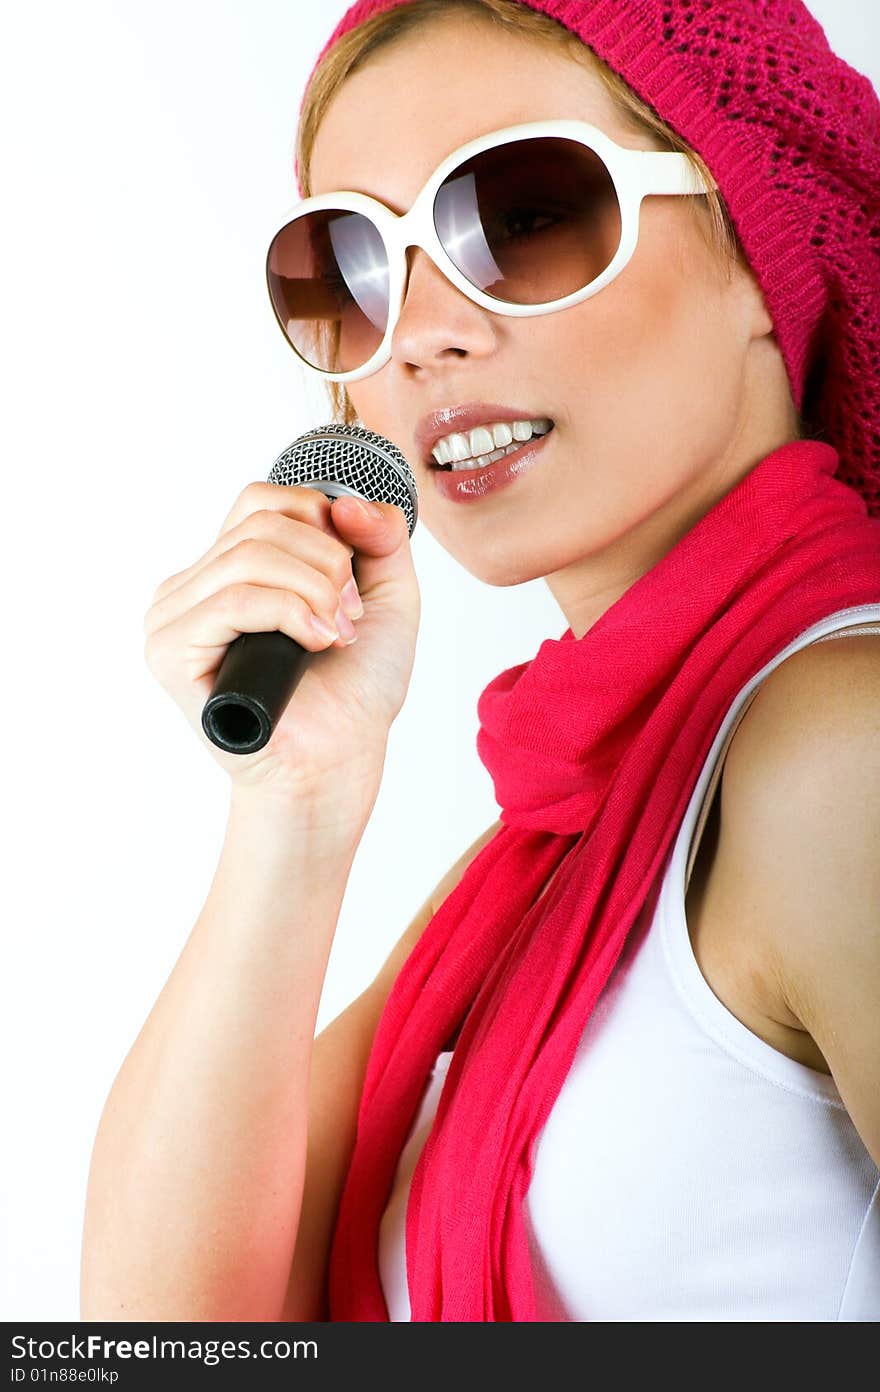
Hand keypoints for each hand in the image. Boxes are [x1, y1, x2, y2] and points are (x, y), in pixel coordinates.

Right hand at [143, 483, 420, 804]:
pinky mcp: (170, 652)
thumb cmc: (354, 691)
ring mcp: (174, 618)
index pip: (261, 502)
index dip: (319, 521)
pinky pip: (232, 600)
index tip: (353, 576)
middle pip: (261, 524)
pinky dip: (288, 612)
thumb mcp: (388, 596)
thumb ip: (382, 538)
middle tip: (350, 615)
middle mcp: (193, 588)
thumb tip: (346, 502)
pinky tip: (315, 643)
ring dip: (314, 590)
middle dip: (327, 563)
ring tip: (336, 635)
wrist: (338, 763)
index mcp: (230, 569)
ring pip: (248, 557)